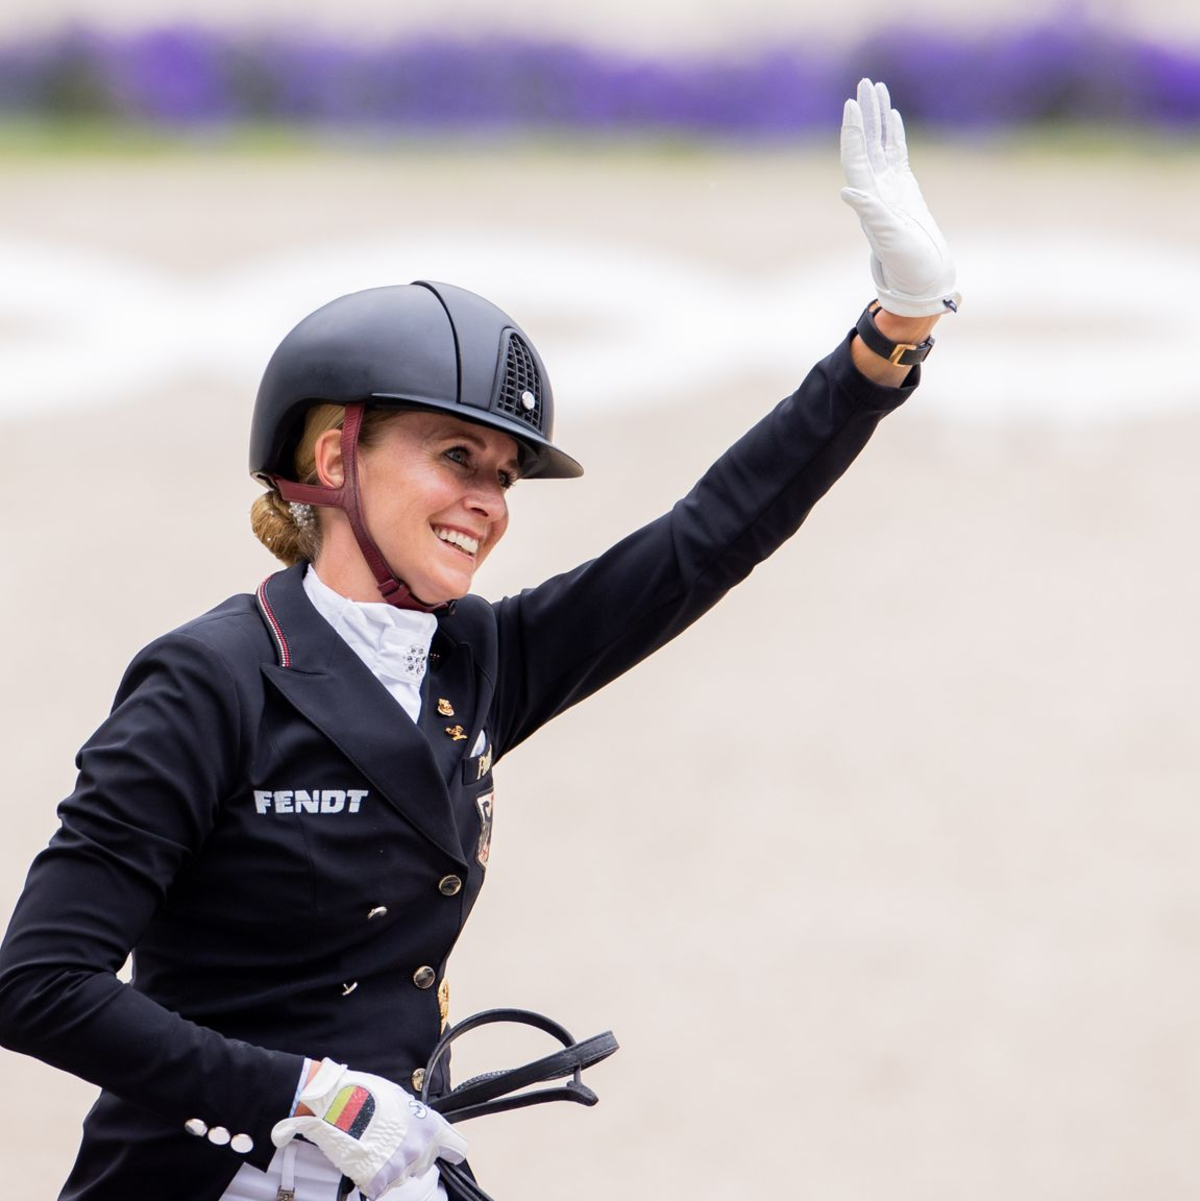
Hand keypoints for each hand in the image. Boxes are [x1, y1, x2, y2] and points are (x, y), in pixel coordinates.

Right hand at [271, 1059, 467, 1199]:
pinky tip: (363, 1160)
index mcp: (430, 1127)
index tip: (447, 1153)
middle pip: (424, 1163)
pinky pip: (379, 1188)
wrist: (337, 1106)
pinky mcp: (379, 1183)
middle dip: (410, 1156)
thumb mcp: (400, 1097)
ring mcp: (400, 1169)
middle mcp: (420, 1150)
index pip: (456, 1148)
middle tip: (390, 1142)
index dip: (450, 1150)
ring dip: (390, 1167)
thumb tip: (416, 1125)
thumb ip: (415, 1117)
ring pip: (401, 1177)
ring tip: (372, 1146)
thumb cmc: (367, 1094)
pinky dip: (371, 1179)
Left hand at [840, 78, 960, 317]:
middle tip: (863, 83)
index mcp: (867, 196)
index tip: (852, 103)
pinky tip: (893, 116)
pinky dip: (894, 133)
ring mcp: (889, 186)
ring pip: (881, 143)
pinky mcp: (905, 187)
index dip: (853, 130)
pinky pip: (897, 153)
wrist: (921, 273)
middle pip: (866, 142)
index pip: (855, 155)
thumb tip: (846, 191)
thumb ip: (869, 212)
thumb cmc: (905, 259)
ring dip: (877, 117)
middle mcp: (874, 187)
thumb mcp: (887, 235)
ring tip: (876, 89)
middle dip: (864, 114)